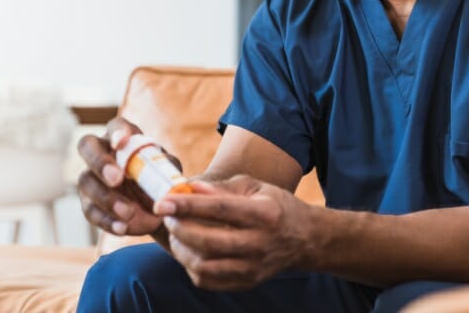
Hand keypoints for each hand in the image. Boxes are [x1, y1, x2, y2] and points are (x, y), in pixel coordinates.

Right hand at [76, 117, 180, 238]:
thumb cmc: (159, 176)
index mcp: (123, 136)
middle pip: (87, 146)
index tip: (122, 142)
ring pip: (86, 181)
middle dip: (100, 162)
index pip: (116, 125)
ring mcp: (91, 176)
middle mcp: (101, 151)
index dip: (117, 132)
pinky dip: (106, 221)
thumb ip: (168, 169)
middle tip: (117, 179)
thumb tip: (167, 177)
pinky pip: (90, 210)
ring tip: (128, 212)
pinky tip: (122, 228)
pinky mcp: (88, 202)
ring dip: (106, 198)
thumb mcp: (168, 170)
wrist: (153, 204)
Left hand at [154, 175, 316, 290]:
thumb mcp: (255, 187)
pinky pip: (208, 281)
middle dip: (180, 228)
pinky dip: (191, 266)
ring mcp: (254, 267)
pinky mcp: (247, 282)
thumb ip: (222, 187)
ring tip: (177, 234)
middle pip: (209, 241)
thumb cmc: (276, 206)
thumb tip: (189, 187)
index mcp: (264, 213)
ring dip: (182, 250)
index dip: (188, 205)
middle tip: (168, 217)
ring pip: (205, 266)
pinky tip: (189, 250)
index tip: (163, 201)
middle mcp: (260, 243)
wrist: (305, 239)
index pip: (220, 209)